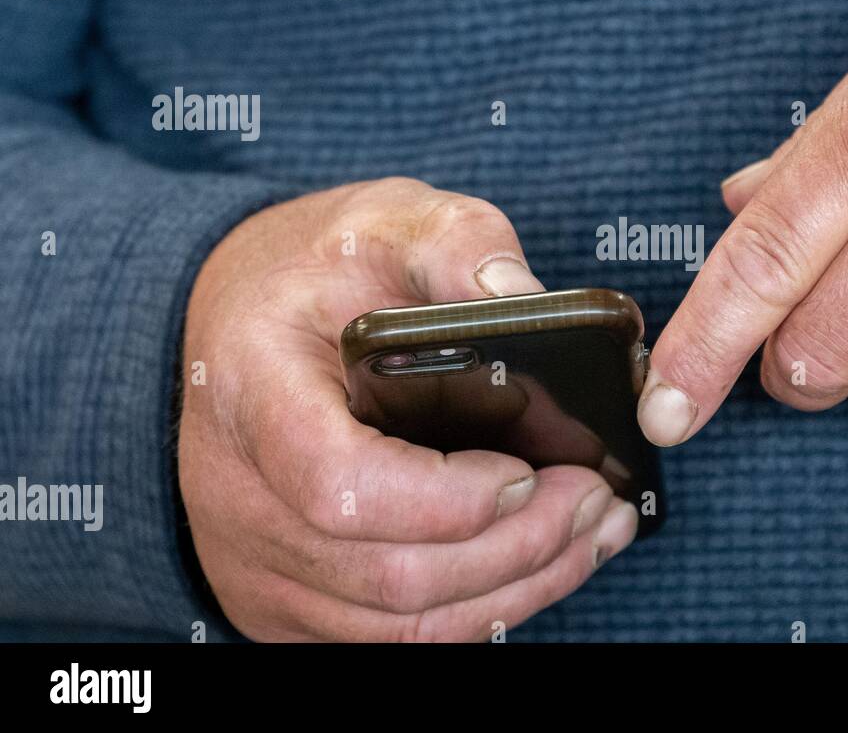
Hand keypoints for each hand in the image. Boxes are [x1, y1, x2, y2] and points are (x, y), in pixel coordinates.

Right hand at [179, 178, 637, 640]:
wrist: (241, 324)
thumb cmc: (315, 272)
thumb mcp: (383, 220)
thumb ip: (455, 244)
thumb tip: (525, 296)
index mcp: (253, 392)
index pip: (340, 485)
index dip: (447, 498)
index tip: (526, 467)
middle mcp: (240, 496)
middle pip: (390, 572)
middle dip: (518, 546)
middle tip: (597, 499)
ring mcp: (257, 561)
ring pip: (402, 624)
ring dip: (519, 586)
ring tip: (595, 530)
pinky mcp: (286, 599)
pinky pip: (393, 638)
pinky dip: (482, 610)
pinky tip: (544, 562)